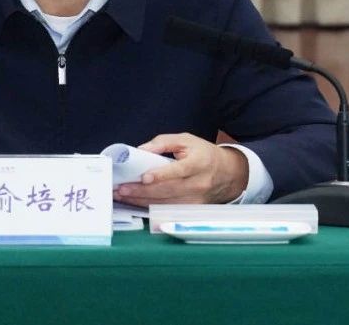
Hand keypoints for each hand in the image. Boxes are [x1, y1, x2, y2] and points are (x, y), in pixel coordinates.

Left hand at [114, 133, 247, 206]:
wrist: (228, 173)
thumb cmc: (203, 154)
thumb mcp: (186, 140)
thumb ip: (163, 142)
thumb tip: (141, 150)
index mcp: (199, 163)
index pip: (179, 171)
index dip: (161, 175)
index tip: (144, 177)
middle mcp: (198, 183)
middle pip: (167, 190)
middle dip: (141, 191)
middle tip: (121, 189)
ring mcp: (196, 200)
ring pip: (165, 203)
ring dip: (141, 200)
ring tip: (122, 196)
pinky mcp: (192, 209)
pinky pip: (167, 209)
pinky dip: (150, 206)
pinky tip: (135, 201)